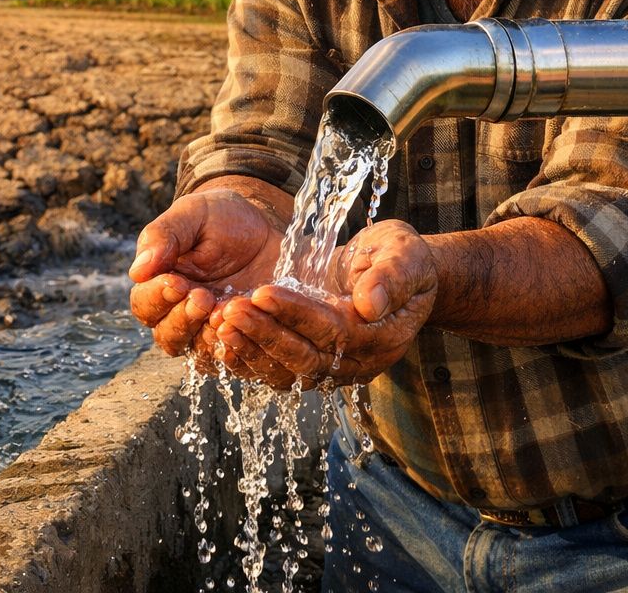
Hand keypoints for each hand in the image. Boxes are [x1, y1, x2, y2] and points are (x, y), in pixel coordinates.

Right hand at [129, 185, 284, 360]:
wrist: (263, 226)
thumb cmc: (219, 217)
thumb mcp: (192, 215)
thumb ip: (163, 237)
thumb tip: (137, 271)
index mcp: (159, 284)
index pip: (145, 304)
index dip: (157, 298)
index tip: (177, 282)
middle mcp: (180, 314)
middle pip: (168, 337)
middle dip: (183, 320)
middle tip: (203, 297)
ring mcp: (210, 329)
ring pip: (198, 352)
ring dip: (209, 336)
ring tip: (225, 311)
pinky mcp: (241, 336)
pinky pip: (235, 357)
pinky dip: (238, 348)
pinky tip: (246, 330)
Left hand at [213, 219, 437, 388]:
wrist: (400, 274)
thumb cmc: (403, 258)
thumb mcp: (406, 255)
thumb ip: (392, 276)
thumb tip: (370, 302)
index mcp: (383, 337)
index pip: (335, 332)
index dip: (297, 313)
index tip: (263, 291)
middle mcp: (359, 363)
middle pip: (306, 359)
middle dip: (265, 334)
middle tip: (230, 310)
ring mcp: (336, 370)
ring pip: (288, 373)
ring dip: (252, 350)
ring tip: (220, 323)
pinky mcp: (316, 366)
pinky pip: (279, 373)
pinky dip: (250, 360)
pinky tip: (222, 340)